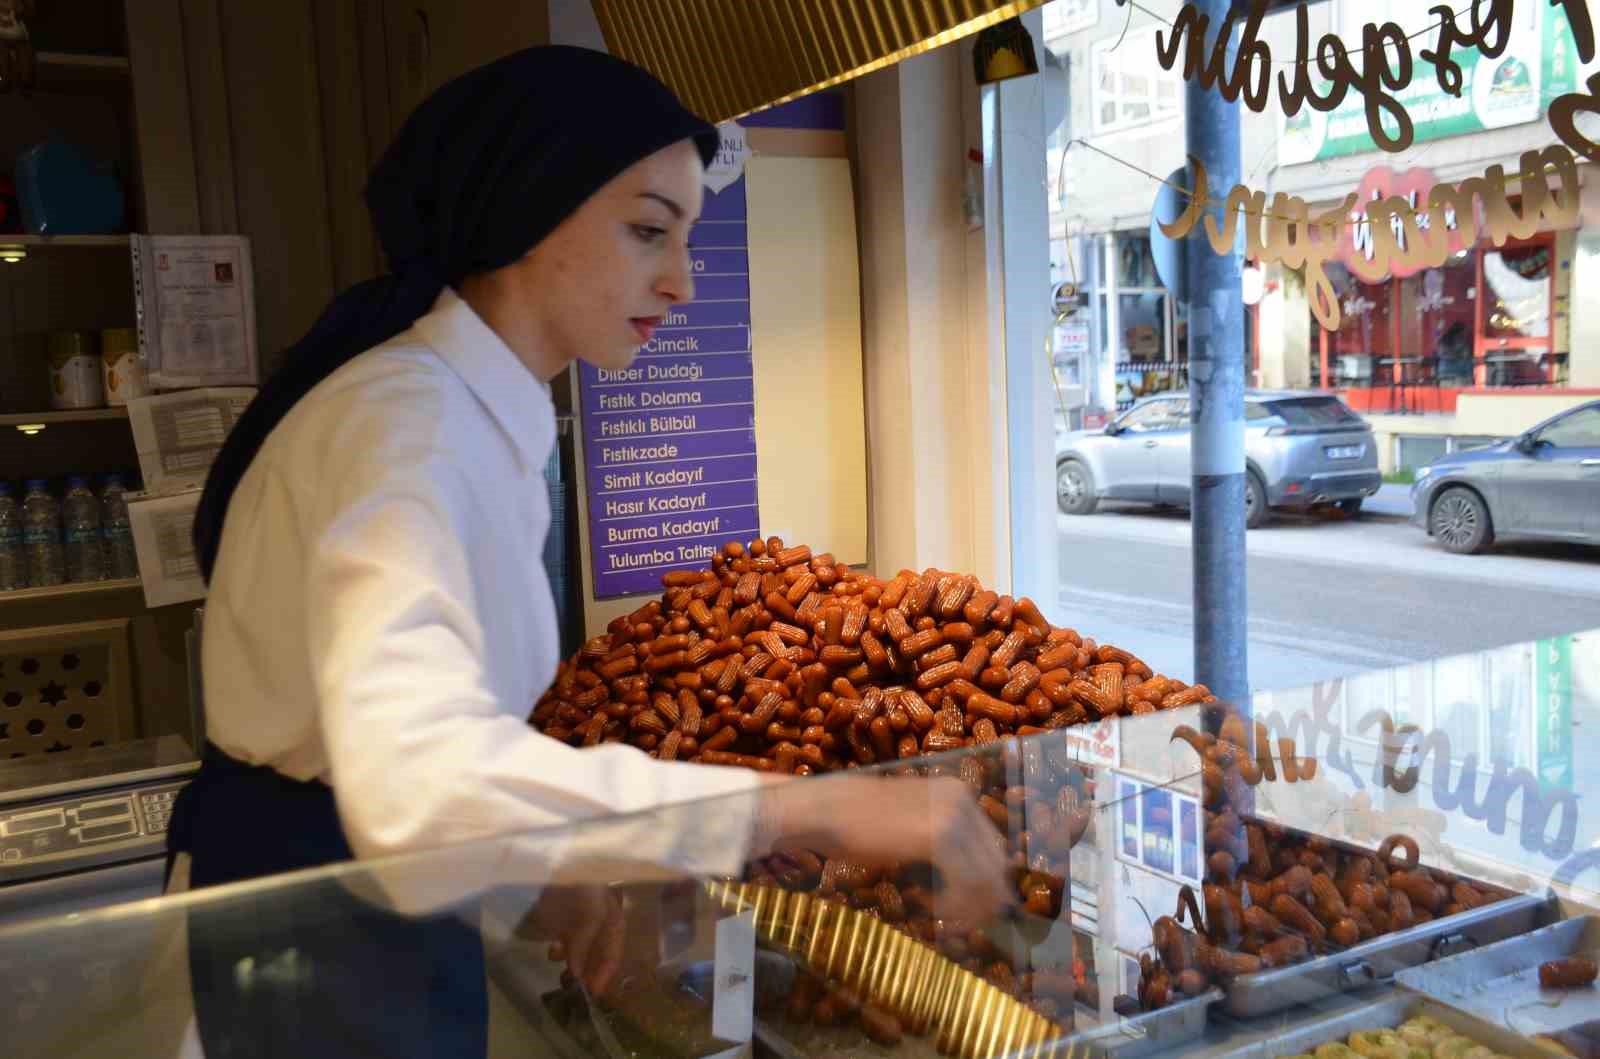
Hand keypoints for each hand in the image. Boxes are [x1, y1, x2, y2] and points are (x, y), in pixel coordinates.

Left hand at [526, 884, 625, 996]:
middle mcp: (599, 921)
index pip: (614, 952)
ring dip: (573, 965)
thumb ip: (585, 944)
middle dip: (589, 972)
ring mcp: (577, 921)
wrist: (550, 861)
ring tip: (563, 973)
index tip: (593, 993)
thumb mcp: (591, 912)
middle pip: (597, 954)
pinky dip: (560, 953)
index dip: (605, 973)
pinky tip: (553, 952)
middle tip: (576, 991)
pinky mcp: (558, 920)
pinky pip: (564, 943)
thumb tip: (578, 975)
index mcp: (614, 916)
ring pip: (579, 951)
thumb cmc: (580, 883)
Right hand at [760, 774, 1012, 924]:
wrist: (827, 810)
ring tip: (947, 920)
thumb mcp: (910, 823)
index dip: (987, 881)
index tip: (975, 908)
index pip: (991, 845)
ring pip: (984, 876)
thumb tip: (969, 879)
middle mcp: (962, 800)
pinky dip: (956, 905)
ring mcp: (953, 817)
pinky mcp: (940, 838)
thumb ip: (940, 840)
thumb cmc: (857, 821)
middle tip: (965, 923)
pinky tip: (935, 912)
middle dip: (984, 898)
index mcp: (957, 792)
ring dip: (970, 905)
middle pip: (995, 861)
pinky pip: (965, 882)